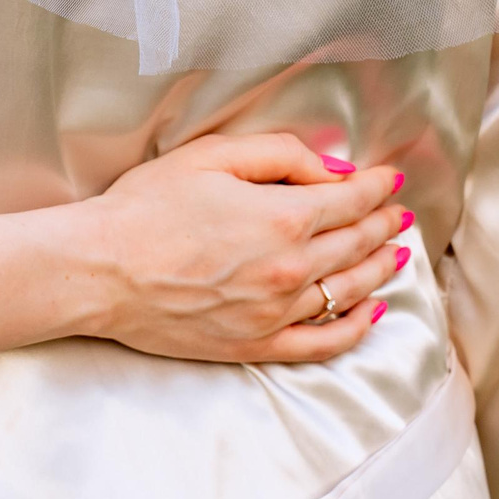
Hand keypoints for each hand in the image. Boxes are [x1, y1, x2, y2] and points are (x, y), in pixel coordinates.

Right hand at [64, 133, 409, 364]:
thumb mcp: (209, 156)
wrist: (99, 270)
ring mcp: (276, 312)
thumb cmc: (144, 209)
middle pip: (357, 244)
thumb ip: (278, 154)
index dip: (376, 187)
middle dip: (384, 224)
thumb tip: (331, 170)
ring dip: (380, 269)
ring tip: (395, 254)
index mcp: (284, 217)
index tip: (389, 180)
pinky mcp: (256, 344)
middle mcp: (291, 269)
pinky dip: (356, 327)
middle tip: (398, 214)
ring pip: (350, 291)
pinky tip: (371, 312)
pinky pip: (323, 342)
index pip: (351, 200)